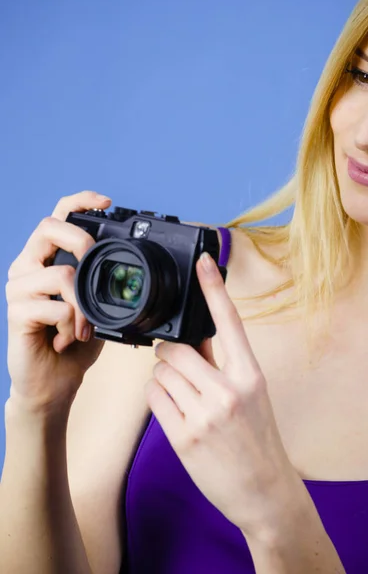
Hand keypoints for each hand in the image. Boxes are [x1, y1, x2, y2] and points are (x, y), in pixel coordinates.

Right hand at [5, 190, 110, 414]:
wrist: (54, 383)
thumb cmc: (76, 343)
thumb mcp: (97, 306)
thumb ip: (103, 283)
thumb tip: (134, 266)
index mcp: (47, 260)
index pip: (57, 217)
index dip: (79, 202)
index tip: (106, 202)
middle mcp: (27, 268)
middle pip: (49, 227)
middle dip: (82, 243)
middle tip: (96, 269)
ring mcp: (18, 289)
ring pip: (61, 274)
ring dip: (83, 305)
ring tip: (85, 328)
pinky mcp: (16, 313)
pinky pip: (55, 307)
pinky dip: (72, 326)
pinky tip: (68, 340)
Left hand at [145, 251, 299, 537]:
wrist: (264, 491)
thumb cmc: (258, 439)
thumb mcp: (251, 394)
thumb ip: (223, 363)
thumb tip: (195, 336)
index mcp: (251, 375)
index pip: (230, 322)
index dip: (215, 288)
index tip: (204, 261)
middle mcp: (228, 391)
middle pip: (176, 349)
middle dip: (170, 353)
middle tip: (179, 365)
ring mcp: (205, 416)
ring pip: (160, 373)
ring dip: (164, 377)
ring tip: (182, 393)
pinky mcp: (184, 437)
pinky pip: (154, 399)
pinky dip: (158, 398)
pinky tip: (174, 409)